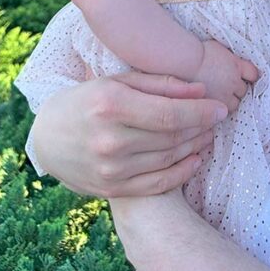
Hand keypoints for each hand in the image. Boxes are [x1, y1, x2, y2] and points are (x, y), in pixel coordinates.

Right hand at [30, 70, 227, 197]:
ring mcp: (110, 169)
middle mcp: (109, 140)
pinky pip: (157, 183)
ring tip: (208, 133)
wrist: (48, 137)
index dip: (200, 112)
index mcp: (110, 105)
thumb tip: (201, 90)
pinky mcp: (112, 189)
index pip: (168, 113)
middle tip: (218, 118)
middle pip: (171, 137)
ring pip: (167, 159)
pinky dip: (181, 172)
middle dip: (201, 127)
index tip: (221, 107)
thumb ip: (160, 84)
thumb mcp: (119, 81)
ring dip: (195, 146)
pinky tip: (196, 158)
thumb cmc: (88, 99)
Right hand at [191, 39, 259, 112]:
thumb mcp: (220, 49)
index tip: (246, 77)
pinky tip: (214, 106)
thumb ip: (230, 58)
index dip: (249, 76)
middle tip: (229, 88)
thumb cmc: (200, 53)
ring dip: (231, 101)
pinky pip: (224, 111)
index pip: (253, 74)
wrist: (188, 63)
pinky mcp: (216, 104)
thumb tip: (232, 61)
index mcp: (237, 65)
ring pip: (235, 103)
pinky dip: (221, 110)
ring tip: (222, 99)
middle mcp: (234, 81)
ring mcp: (226, 94)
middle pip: (244, 90)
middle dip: (238, 89)